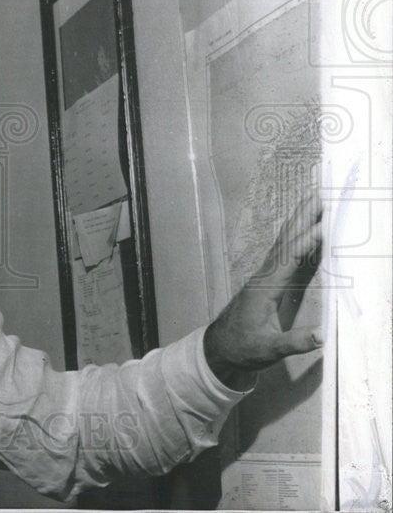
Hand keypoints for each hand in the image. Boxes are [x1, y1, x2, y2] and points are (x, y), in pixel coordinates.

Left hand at [203, 192, 323, 389]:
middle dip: (302, 218)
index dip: (305, 244)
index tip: (321, 227)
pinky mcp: (268, 281)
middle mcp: (265, 276)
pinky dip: (297, 237)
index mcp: (265, 289)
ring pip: (285, 243)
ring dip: (299, 222)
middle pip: (286, 242)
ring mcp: (266, 276)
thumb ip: (293, 342)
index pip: (288, 260)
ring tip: (313, 201)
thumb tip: (321, 336)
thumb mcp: (269, 349)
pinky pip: (285, 252)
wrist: (222, 348)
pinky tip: (306, 229)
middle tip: (318, 194)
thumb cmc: (243, 348)